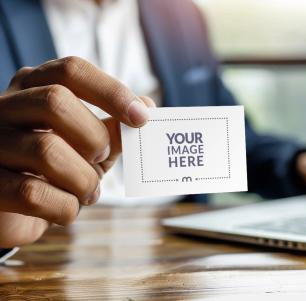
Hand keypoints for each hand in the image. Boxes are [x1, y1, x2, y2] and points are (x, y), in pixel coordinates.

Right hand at [0, 57, 154, 247]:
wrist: (14, 205)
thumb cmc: (57, 166)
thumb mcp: (87, 143)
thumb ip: (112, 127)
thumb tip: (147, 106)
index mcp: (34, 87)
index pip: (72, 71)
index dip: (111, 91)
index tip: (142, 117)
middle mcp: (5, 106)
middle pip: (55, 102)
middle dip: (93, 138)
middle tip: (101, 158)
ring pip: (46, 151)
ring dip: (83, 180)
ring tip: (88, 191)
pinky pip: (32, 193)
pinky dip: (64, 207)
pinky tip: (66, 208)